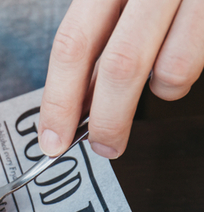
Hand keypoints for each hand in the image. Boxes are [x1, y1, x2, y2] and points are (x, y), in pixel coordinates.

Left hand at [39, 0, 203, 158]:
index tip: (52, 138)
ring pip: (169, 71)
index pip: (73, 44)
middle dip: (107, 118)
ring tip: (159, 78)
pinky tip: (185, 51)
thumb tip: (77, 101)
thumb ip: (102, 36)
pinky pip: (196, 61)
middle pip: (119, 65)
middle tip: (103, 145)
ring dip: (160, 90)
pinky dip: (183, 75)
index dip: (59, 99)